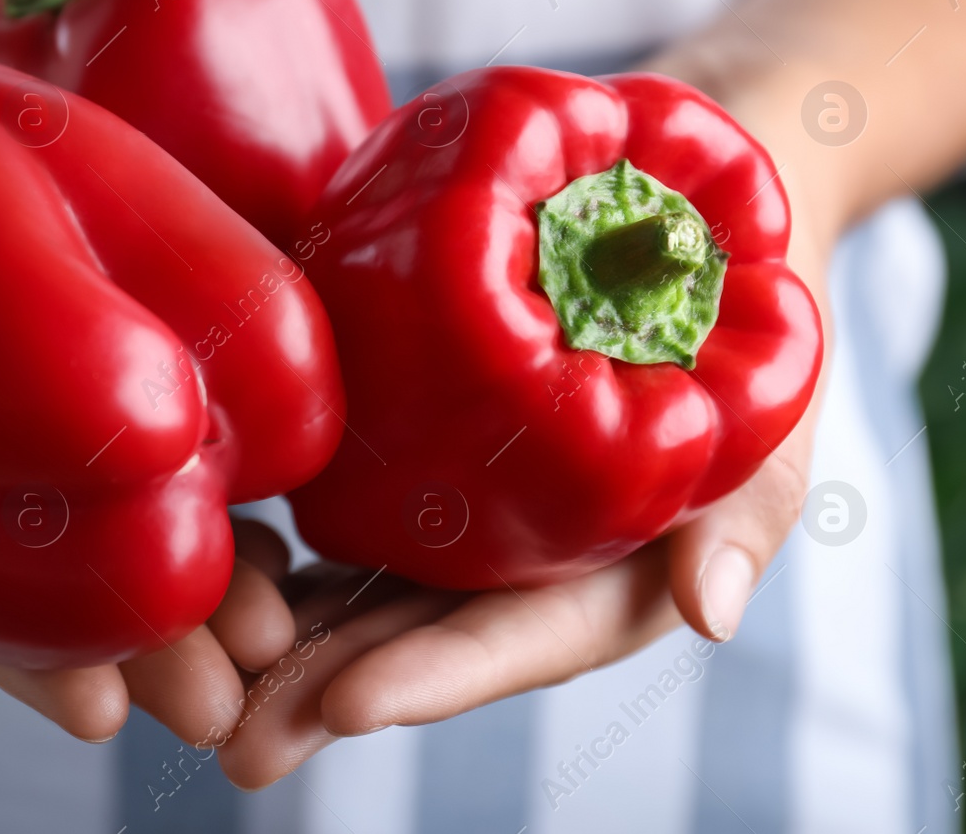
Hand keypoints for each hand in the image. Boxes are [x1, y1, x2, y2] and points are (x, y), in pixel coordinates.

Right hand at [0, 336, 297, 745]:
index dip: (27, 664)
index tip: (89, 714)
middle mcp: (4, 484)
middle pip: (90, 591)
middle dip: (152, 653)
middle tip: (215, 698)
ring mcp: (75, 432)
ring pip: (161, 536)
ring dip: (217, 594)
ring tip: (271, 637)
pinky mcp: (136, 363)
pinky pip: (201, 445)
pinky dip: (238, 494)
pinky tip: (288, 533)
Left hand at [216, 161, 833, 788]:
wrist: (690, 222)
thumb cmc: (745, 333)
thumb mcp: (769, 416)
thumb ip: (746, 517)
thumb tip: (710, 613)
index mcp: (604, 584)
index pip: (513, 642)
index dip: (435, 675)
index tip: (346, 706)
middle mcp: (520, 565)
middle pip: (417, 638)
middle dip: (326, 692)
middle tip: (238, 743)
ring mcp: (462, 513)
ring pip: (359, 586)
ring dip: (282, 633)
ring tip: (197, 675)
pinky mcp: (417, 448)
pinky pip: (342, 504)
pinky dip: (279, 538)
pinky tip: (211, 556)